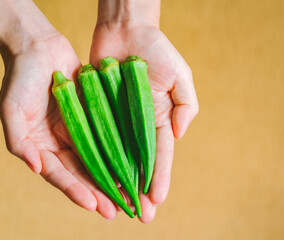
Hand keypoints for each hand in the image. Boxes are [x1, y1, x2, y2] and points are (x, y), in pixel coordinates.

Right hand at [0, 31, 125, 218]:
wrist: (39, 47)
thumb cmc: (20, 77)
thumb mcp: (11, 109)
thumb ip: (18, 141)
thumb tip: (36, 168)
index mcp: (42, 146)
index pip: (60, 174)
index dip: (76, 190)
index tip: (94, 205)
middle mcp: (62, 142)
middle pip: (82, 172)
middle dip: (98, 192)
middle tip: (117, 210)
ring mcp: (79, 129)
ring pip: (98, 158)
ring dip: (111, 176)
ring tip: (128, 195)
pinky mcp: (93, 115)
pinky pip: (107, 135)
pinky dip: (117, 149)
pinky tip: (131, 162)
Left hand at [90, 23, 198, 221]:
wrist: (125, 31)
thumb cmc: (156, 50)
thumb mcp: (180, 75)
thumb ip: (186, 105)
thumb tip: (178, 136)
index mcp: (160, 119)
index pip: (160, 154)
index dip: (160, 177)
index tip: (157, 199)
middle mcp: (138, 125)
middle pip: (139, 162)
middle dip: (141, 189)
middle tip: (141, 215)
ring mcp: (117, 121)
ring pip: (117, 157)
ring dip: (119, 181)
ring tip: (119, 205)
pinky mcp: (98, 112)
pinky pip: (97, 138)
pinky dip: (98, 158)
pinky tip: (98, 178)